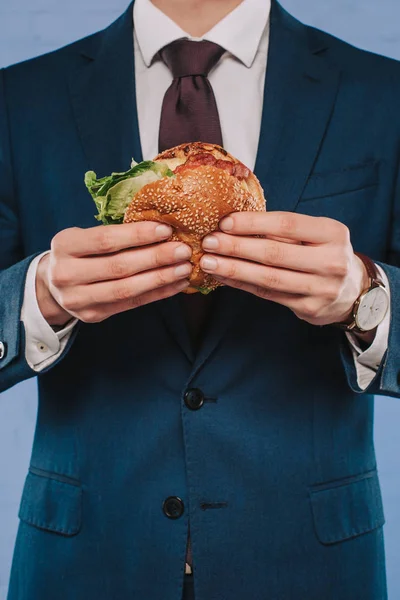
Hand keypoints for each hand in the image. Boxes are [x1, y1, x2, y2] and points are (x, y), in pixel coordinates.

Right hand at [36, 222, 192, 325]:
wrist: (53, 286)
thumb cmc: (78, 254)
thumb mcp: (83, 237)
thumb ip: (114, 233)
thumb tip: (162, 226)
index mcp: (64, 246)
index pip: (105, 240)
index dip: (137, 235)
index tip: (165, 229)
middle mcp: (66, 274)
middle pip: (119, 266)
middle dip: (155, 258)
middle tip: (183, 250)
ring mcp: (78, 299)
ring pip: (126, 289)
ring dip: (160, 278)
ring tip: (184, 268)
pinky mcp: (93, 315)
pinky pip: (131, 304)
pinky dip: (157, 294)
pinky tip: (176, 285)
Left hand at [200, 211, 369, 326]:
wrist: (352, 290)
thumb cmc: (324, 253)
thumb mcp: (316, 233)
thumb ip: (284, 230)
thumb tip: (233, 223)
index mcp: (332, 233)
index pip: (286, 224)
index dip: (253, 223)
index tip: (224, 222)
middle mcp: (331, 261)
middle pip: (274, 253)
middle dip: (236, 247)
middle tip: (208, 242)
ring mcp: (321, 288)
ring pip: (268, 277)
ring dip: (233, 269)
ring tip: (209, 262)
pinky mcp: (309, 308)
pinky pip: (268, 294)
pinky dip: (242, 284)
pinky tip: (223, 277)